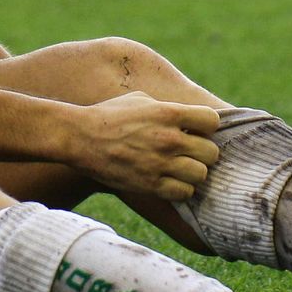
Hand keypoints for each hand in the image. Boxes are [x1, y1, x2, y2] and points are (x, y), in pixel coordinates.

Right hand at [74, 92, 220, 200]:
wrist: (79, 137)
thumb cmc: (110, 115)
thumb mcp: (141, 99)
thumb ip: (169, 109)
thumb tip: (191, 118)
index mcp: (168, 113)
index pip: (213, 121)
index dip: (206, 126)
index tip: (195, 129)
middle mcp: (169, 139)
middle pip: (211, 152)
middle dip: (202, 151)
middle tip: (189, 152)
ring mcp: (160, 164)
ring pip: (201, 175)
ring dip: (193, 172)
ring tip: (180, 168)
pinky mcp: (150, 185)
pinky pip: (184, 193)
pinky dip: (180, 189)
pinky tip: (170, 181)